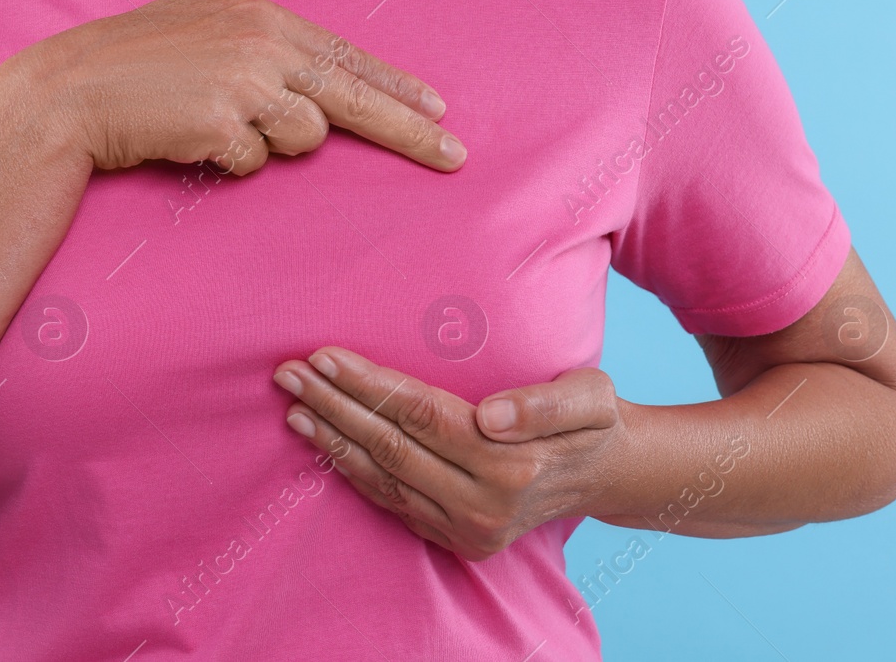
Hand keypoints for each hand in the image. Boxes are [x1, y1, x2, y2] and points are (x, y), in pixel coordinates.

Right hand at [22, 0, 465, 174]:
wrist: (66, 92)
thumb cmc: (130, 68)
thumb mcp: (202, 36)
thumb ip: (261, 52)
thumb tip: (315, 92)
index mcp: (261, 15)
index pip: (348, 55)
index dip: (396, 86)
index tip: (438, 109)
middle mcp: (263, 41)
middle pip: (357, 97)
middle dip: (412, 131)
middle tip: (456, 156)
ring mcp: (246, 80)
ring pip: (304, 137)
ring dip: (269, 146)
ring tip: (212, 127)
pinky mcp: (225, 121)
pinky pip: (255, 163)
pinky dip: (230, 164)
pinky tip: (190, 141)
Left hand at [273, 348, 622, 560]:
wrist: (606, 475)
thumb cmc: (593, 420)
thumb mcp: (590, 396)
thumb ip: (545, 403)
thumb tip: (492, 416)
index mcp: (512, 464)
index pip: (420, 414)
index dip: (368, 384)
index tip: (324, 355)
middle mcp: (483, 504)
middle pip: (390, 445)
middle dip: (334, 406)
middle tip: (288, 373)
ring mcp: (466, 529)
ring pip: (382, 478)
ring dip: (331, 440)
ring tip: (293, 404)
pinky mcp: (455, 540)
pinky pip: (391, 501)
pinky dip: (352, 471)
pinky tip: (323, 442)